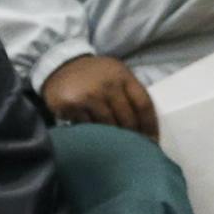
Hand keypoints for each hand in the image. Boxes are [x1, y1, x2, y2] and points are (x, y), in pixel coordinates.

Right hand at [42, 54, 158, 138]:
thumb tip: (146, 125)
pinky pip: (88, 127)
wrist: (61, 65)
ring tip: (117, 147)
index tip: (153, 141)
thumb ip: (130, 93)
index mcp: (123, 76)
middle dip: (134, 136)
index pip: (144, 104)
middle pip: (128, 119)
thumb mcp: (116, 74)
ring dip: (114, 138)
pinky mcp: (71, 105)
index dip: (150, 125)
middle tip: (136, 149)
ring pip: (109, 126)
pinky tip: (95, 137)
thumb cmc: (95, 74)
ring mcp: (89, 95)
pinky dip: (93, 133)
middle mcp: (108, 85)